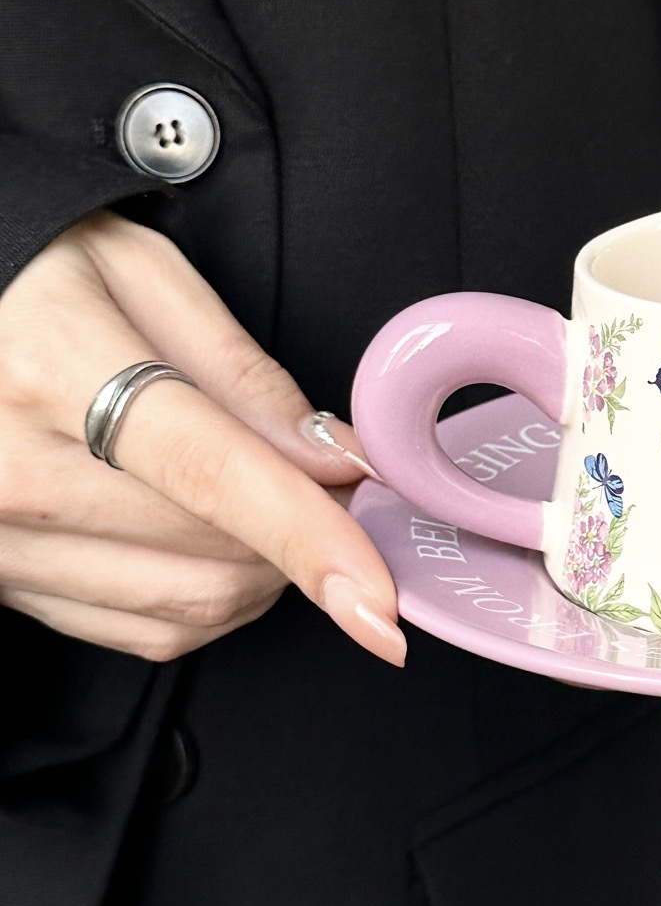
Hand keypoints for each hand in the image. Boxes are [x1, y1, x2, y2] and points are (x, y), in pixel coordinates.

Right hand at [0, 213, 403, 664]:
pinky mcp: (5, 583)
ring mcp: (1, 541)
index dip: (311, 539)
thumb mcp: (141, 275)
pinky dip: (210, 599)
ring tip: (262, 499)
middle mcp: (14, 473)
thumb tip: (334, 457)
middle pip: (218, 552)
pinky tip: (211, 539)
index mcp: (54, 373)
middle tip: (326, 478)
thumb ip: (245, 372)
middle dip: (306, 531)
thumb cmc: (32, 274)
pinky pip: (147, 630)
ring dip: (265, 570)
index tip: (378, 597)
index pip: (214, 476)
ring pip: (192, 605)